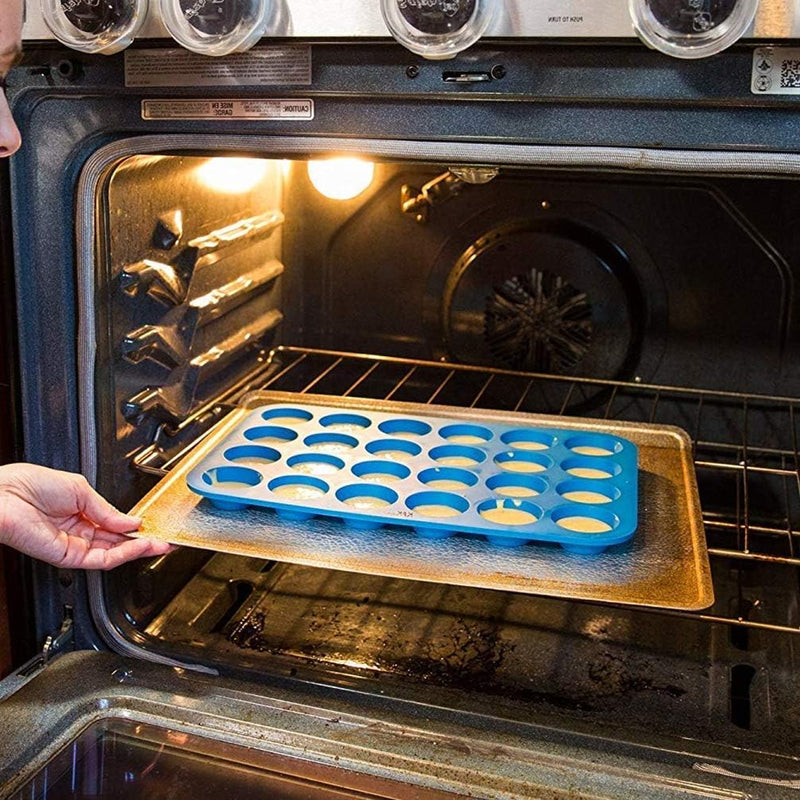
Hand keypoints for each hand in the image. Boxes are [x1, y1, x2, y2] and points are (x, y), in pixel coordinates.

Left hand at [0, 463, 171, 568]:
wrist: (3, 496)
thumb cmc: (29, 484)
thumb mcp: (80, 488)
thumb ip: (107, 509)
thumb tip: (131, 521)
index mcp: (79, 511)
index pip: (114, 524)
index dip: (136, 526)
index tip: (155, 525)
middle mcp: (78, 531)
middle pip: (117, 541)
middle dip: (144, 540)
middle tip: (165, 538)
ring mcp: (73, 545)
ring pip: (114, 553)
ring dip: (139, 549)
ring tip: (158, 543)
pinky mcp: (67, 557)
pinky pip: (102, 559)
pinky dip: (123, 554)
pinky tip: (138, 545)